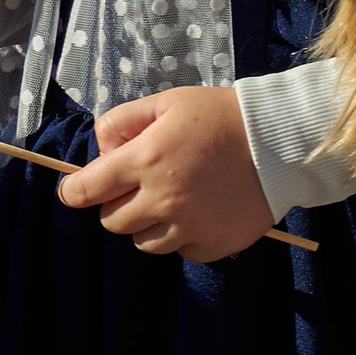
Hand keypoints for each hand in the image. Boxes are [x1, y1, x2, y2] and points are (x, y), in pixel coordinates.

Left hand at [59, 87, 276, 261]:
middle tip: (141, 188)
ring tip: (173, 203)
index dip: (75, 191)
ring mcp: (188, 227)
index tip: (77, 191)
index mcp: (145, 161)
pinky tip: (200, 215)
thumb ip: (124, 121)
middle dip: (118, 205)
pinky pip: (181, 251)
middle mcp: (162, 199)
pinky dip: (184, 238)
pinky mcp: (213, 245)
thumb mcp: (168, 102)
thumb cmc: (221, 117)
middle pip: (112, 222)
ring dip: (149, 226)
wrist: (280, 142)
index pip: (86, 190)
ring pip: (144, 243)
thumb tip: (103, 151)